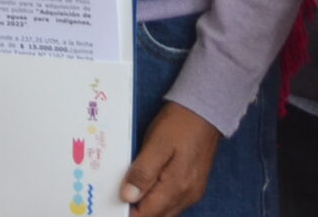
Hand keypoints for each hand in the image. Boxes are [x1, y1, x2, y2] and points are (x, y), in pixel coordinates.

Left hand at [120, 100, 220, 215]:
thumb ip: (143, 172)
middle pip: (155, 216)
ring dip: (146, 204)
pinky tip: (147, 184)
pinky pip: (171, 201)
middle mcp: (186, 196)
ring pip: (164, 211)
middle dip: (136, 209)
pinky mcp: (193, 186)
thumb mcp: (157, 143)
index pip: (146, 214)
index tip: (112, 203)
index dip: (127, 212)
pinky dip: (157, 198)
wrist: (206, 111)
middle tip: (118, 193)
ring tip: (130, 187)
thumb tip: (127, 196)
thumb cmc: (180, 124)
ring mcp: (192, 193)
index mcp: (176, 188)